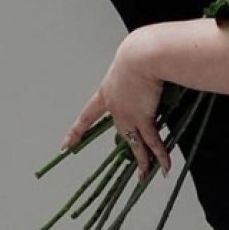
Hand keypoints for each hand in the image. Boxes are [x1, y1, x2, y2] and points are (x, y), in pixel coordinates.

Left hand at [60, 41, 170, 180]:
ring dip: (143, 162)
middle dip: (125, 148)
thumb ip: (136, 75)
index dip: (76, 132)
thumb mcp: (130, 65)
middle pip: (119, 133)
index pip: (86, 117)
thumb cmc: (138, 53)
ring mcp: (127, 116)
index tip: (65, 146)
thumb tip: (150, 74)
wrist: (142, 55)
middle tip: (128, 161)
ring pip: (135, 144)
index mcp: (106, 93)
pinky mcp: (143, 118)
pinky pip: (152, 142)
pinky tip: (163, 168)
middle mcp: (114, 108)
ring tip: (145, 176)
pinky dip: (159, 156)